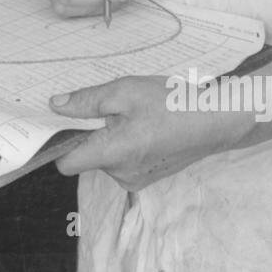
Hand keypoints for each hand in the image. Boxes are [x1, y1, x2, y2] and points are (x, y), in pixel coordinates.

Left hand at [51, 75, 240, 192]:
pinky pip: (124, 162)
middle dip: (93, 133)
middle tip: (114, 108)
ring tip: (136, 116)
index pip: (67, 164)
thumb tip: (55, 107)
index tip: (65, 123)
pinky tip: (146, 127)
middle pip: (88, 157)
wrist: (216, 120)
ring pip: (106, 158)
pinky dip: (127, 145)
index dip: (60, 143)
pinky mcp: (149, 177)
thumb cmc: (171, 104)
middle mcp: (122, 175)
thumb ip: (86, 101)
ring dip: (112, 138)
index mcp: (112, 155)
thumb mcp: (124, 92)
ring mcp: (137, 179)